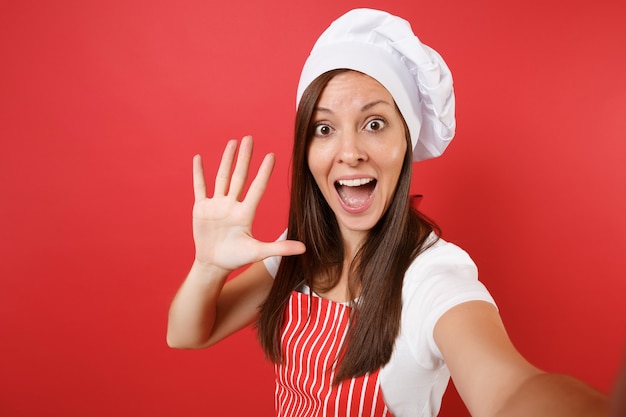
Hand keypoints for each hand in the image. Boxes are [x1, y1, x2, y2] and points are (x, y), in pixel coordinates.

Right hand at [191, 136, 304, 271]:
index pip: (257, 188)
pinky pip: (200, 187)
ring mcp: (216, 205)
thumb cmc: (236, 258)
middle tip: (250, 138)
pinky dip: (198, 173)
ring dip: (226, 160)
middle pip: (239, 176)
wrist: (214, 264)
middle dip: (245, 157)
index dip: (263, 172)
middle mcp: (232, 205)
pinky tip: (198, 159)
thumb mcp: (258, 253)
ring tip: (232, 143)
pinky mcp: (201, 209)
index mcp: (245, 213)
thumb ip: (280, 248)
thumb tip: (304, 248)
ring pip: (222, 177)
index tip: (271, 156)